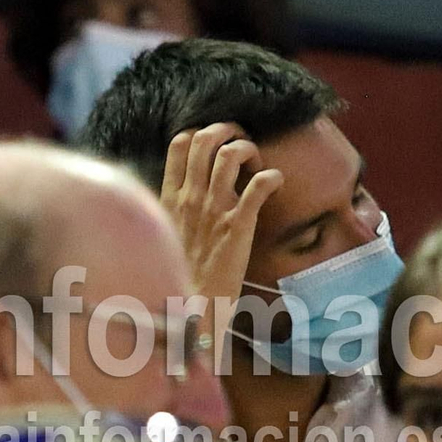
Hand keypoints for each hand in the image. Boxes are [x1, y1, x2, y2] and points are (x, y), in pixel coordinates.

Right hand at [161, 123, 282, 337]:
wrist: (188, 311)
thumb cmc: (178, 278)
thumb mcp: (165, 238)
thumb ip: (174, 214)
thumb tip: (183, 201)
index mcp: (170, 199)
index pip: (179, 144)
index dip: (200, 134)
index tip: (215, 147)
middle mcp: (191, 198)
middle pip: (205, 138)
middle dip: (228, 131)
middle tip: (241, 144)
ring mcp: (215, 209)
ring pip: (231, 153)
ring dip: (249, 149)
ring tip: (257, 163)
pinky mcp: (239, 225)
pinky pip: (260, 185)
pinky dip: (272, 176)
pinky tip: (276, 183)